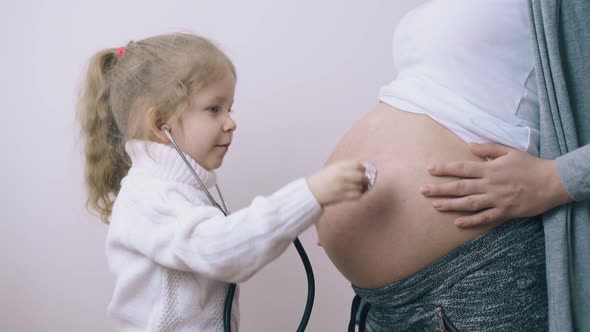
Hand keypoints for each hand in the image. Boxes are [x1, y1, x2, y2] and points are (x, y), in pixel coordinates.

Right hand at [307, 160, 368, 206]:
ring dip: (362, 187)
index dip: (363, 167)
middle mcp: (341, 176)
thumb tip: (362, 167)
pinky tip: (356, 193)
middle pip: (361, 176)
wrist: (311, 191)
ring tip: (359, 187)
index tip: (364, 170)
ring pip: (360, 187)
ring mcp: (342, 187)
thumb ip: (346, 166)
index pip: (357, 165)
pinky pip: (356, 195)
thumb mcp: (332, 168)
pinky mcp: (341, 196)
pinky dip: (358, 194)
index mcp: (338, 167)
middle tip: (366, 180)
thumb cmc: (322, 179)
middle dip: (365, 178)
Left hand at [420, 143, 572, 226]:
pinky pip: (485, 218)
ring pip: (469, 204)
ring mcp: (497, 199)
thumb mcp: (509, 151)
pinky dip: (471, 221)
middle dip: (440, 189)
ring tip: (435, 205)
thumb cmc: (530, 165)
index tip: (430, 169)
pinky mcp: (505, 212)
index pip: (462, 168)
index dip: (445, 169)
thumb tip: (469, 145)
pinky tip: (457, 223)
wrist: (553, 182)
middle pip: (460, 187)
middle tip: (423, 191)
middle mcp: (490, 185)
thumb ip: (488, 148)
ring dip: (450, 205)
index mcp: (490, 169)